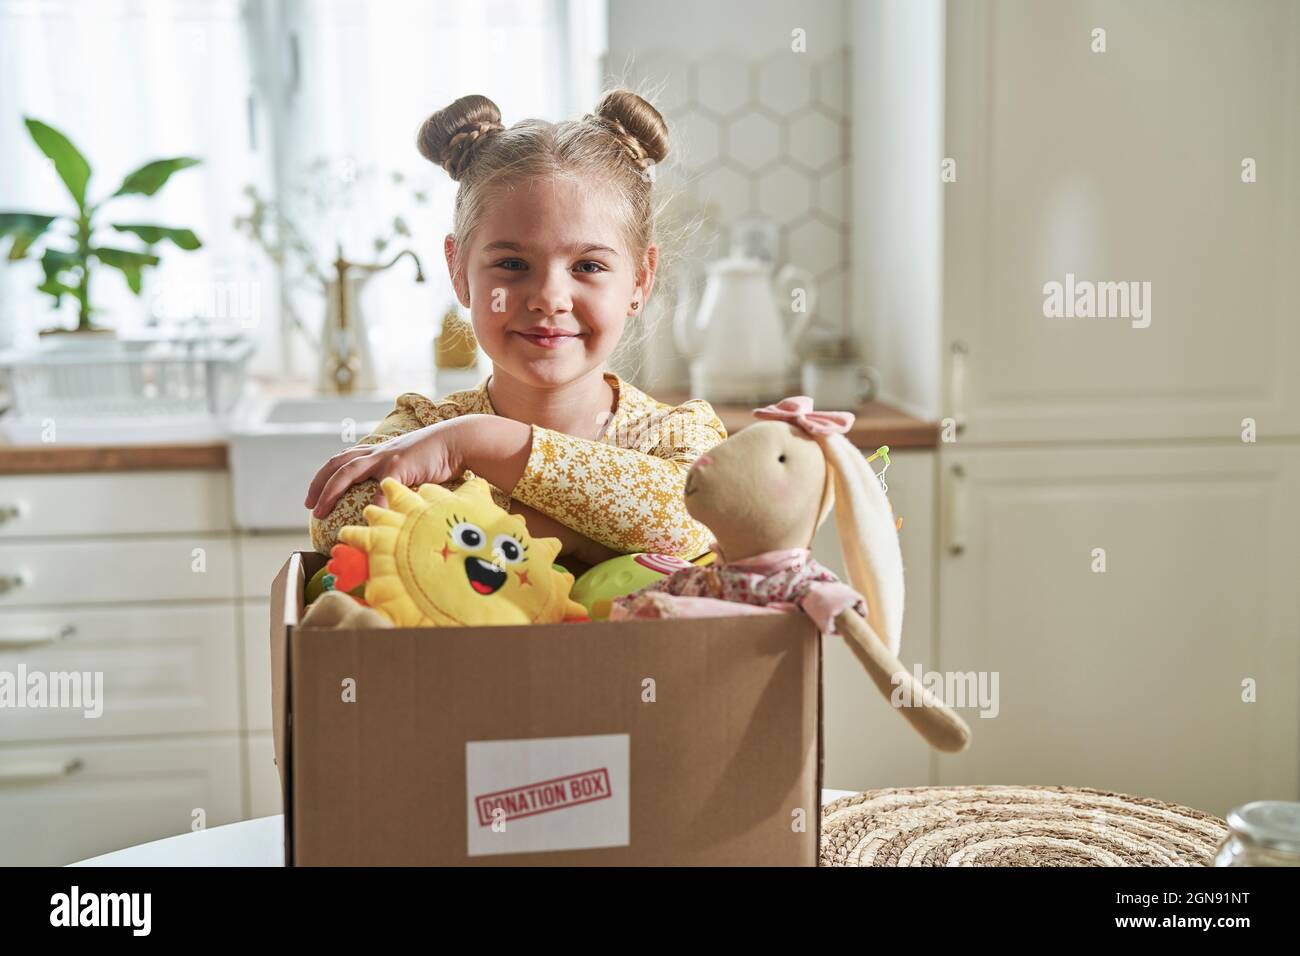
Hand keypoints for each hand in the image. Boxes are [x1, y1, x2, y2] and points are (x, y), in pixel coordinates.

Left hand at [305, 417, 470, 518]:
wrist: (460, 441)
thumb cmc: (442, 459)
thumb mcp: (416, 470)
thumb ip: (403, 484)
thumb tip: (398, 507)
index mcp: (380, 452)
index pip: (346, 460)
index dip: (328, 476)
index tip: (317, 495)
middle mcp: (378, 452)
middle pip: (337, 464)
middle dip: (319, 484)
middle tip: (309, 506)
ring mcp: (386, 456)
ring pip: (346, 471)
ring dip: (329, 491)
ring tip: (320, 511)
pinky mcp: (398, 465)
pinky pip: (379, 489)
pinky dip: (371, 506)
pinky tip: (365, 522)